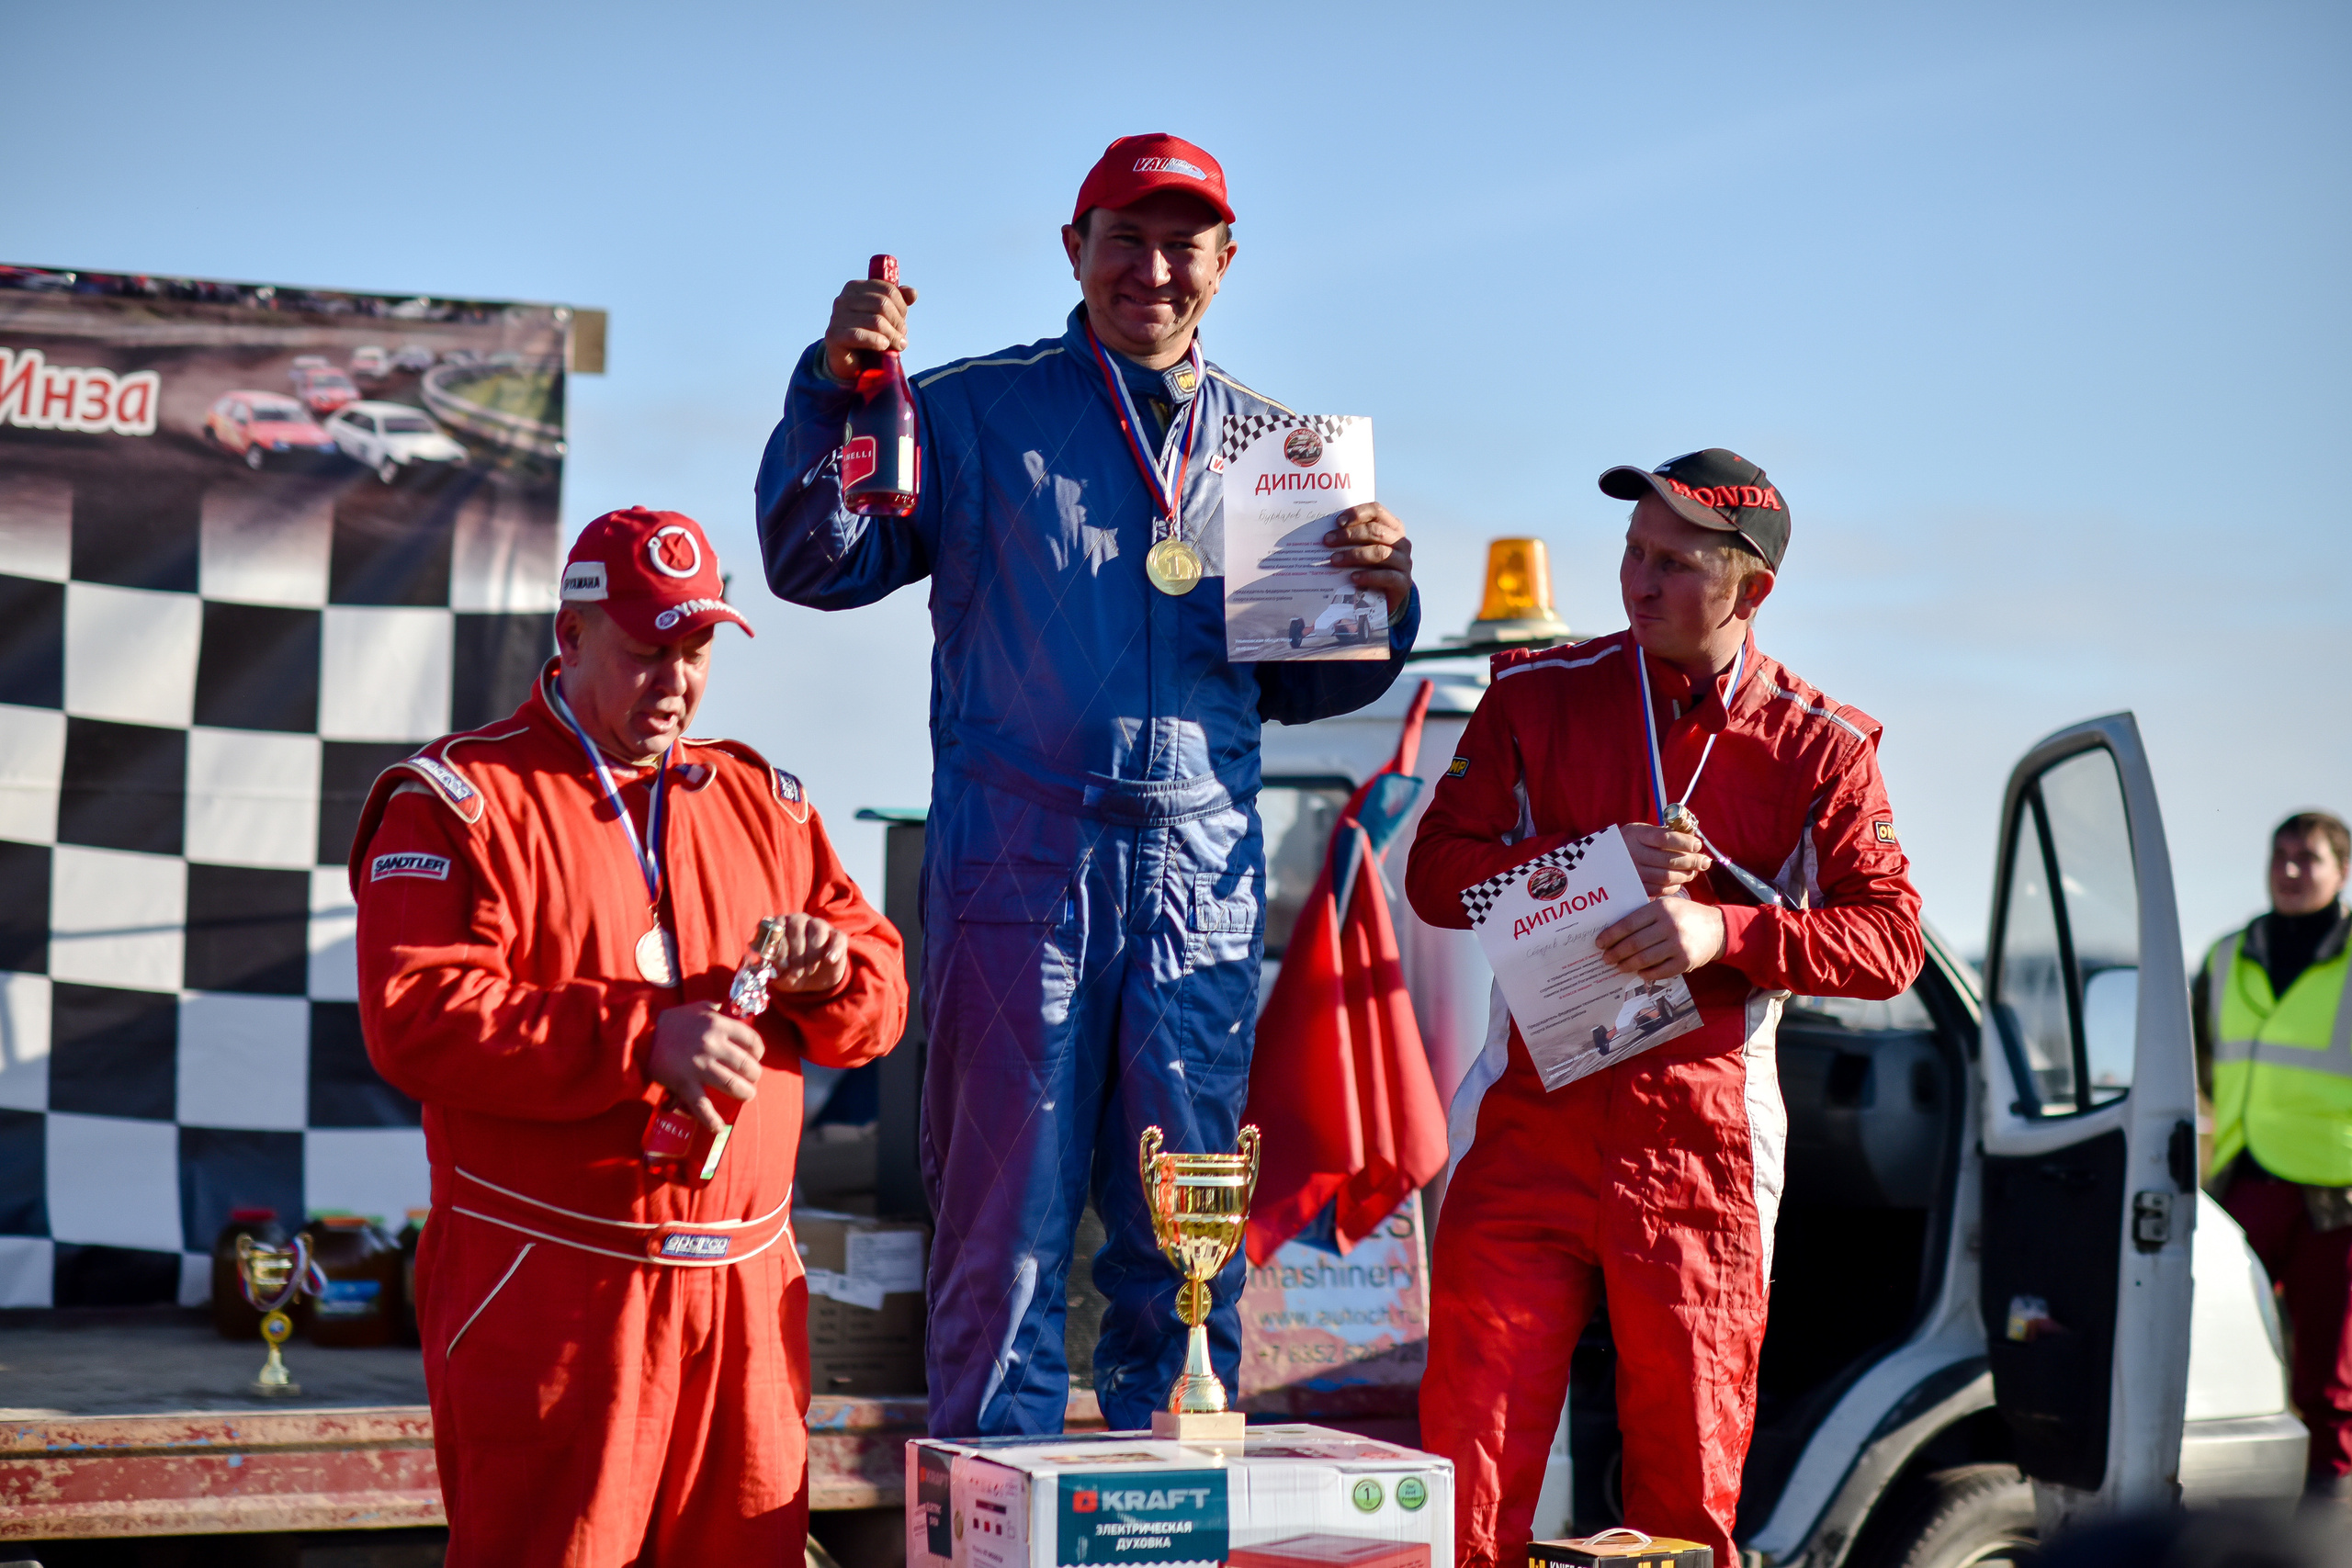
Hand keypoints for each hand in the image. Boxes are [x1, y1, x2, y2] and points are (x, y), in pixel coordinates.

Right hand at [648, 1001, 765, 1134]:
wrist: (642, 1034)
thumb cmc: (674, 1021)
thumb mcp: (699, 1008)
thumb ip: (718, 1010)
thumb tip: (735, 1012)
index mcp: (718, 1025)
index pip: (752, 1040)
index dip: (758, 1051)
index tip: (755, 1057)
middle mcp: (712, 1045)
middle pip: (746, 1066)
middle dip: (754, 1076)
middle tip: (751, 1079)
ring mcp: (699, 1066)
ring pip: (733, 1086)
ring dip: (744, 1094)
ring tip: (745, 1095)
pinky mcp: (684, 1083)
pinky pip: (702, 1106)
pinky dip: (712, 1120)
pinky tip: (719, 1127)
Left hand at [770, 913, 849, 995]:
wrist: (813, 982)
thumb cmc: (790, 972)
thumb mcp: (778, 974)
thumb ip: (771, 969)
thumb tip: (768, 968)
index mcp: (781, 926)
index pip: (777, 927)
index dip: (780, 947)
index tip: (783, 966)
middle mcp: (799, 920)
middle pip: (797, 925)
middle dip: (796, 952)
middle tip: (796, 972)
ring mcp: (819, 926)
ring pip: (817, 929)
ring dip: (813, 951)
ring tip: (810, 970)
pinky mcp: (837, 936)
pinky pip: (837, 937)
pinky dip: (834, 948)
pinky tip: (828, 960)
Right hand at [823, 277, 919, 383]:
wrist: (850, 361)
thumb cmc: (870, 334)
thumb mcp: (887, 316)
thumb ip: (899, 301)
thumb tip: (912, 293)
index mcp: (855, 288)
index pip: (887, 290)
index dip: (901, 307)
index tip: (903, 321)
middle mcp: (843, 299)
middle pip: (883, 304)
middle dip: (898, 322)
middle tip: (901, 336)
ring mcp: (836, 317)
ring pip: (876, 321)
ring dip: (892, 336)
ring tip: (897, 345)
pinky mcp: (833, 335)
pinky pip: (860, 335)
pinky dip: (877, 342)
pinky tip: (883, 347)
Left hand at [1321, 503, 1413, 615]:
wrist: (1388, 595)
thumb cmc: (1372, 567)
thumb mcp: (1365, 549)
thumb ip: (1354, 538)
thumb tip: (1327, 533)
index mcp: (1393, 528)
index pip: (1377, 511)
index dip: (1357, 513)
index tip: (1338, 522)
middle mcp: (1401, 542)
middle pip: (1376, 531)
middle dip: (1349, 535)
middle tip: (1328, 541)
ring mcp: (1404, 562)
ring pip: (1380, 552)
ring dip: (1354, 555)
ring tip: (1335, 560)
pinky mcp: (1403, 582)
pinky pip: (1386, 576)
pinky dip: (1368, 576)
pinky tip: (1353, 577)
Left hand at [1596, 897, 1725, 981]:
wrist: (1717, 928)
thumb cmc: (1684, 916)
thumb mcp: (1667, 905)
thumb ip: (1645, 915)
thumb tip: (1614, 932)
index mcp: (1661, 908)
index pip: (1628, 924)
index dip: (1611, 935)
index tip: (1599, 943)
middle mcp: (1669, 925)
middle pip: (1633, 944)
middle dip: (1615, 953)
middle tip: (1606, 958)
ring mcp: (1678, 945)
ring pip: (1644, 960)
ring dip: (1627, 965)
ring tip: (1619, 966)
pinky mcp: (1685, 962)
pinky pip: (1659, 972)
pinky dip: (1646, 974)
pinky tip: (1639, 972)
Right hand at [1622, 823, 1710, 896]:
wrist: (1602, 862)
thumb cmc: (1629, 843)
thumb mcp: (1640, 831)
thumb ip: (1663, 833)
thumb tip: (1693, 842)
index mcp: (1635, 835)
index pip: (1664, 838)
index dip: (1684, 842)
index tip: (1697, 844)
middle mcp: (1632, 854)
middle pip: (1669, 860)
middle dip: (1692, 861)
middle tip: (1704, 861)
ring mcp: (1633, 873)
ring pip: (1667, 877)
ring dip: (1686, 874)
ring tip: (1695, 871)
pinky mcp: (1635, 888)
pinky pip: (1661, 889)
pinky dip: (1675, 885)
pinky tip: (1680, 880)